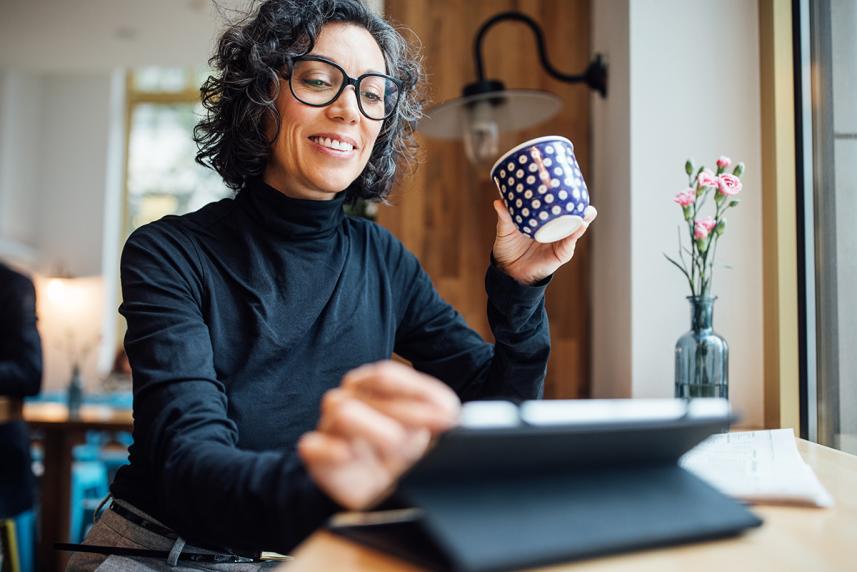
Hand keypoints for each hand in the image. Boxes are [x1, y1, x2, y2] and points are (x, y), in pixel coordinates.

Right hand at [297, 361, 459, 509]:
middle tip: (429, 435)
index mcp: (368, 385)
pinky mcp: (318, 458)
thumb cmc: (403, 449)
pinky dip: (331, 450)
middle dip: (406, 413)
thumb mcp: (429, 426)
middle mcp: (346, 399)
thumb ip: (439, 409)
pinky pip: (312, 445)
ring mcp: (329, 427)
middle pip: (366, 392)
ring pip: (342, 412)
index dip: (416, 392)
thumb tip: (448, 413)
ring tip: (396, 448)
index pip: (384, 375)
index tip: (446, 416)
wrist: (380, 491)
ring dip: (376, 430)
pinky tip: (350, 455)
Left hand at [491, 200, 597, 284]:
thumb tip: (499, 202)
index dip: (567, 196)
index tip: (571, 183)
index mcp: (544, 219)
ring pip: (576, 227)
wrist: (508, 270)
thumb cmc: (509, 247)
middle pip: (573, 214)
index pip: (558, 205)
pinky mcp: (562, 253)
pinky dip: (575, 234)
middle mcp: (555, 228)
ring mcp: (560, 240)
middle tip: (582, 195)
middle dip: (581, 205)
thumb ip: (505, 217)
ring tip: (587, 211)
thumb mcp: (506, 230)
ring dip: (583, 218)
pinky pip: (570, 242)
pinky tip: (579, 226)